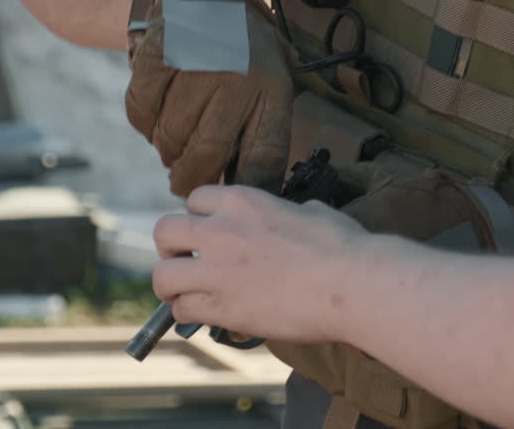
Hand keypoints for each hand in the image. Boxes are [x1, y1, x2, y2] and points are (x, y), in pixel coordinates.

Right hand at [125, 0, 294, 195]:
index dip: (247, 187)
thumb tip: (248, 194)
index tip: (233, 201)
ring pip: (170, 140)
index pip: (263, 158)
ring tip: (176, 143)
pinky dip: (145, 123)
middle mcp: (236, 77)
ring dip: (169, 151)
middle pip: (208, 156)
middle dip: (194, 178)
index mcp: (272, 88)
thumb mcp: (272, 84)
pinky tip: (159, 113)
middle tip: (185, 184)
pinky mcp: (156, 57)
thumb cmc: (243, 56)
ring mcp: (194, 65)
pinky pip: (141, 114)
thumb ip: (262, 133)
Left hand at [151, 184, 369, 341]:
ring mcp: (217, 270)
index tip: (207, 233)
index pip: (194, 199)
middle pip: (164, 231)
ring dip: (171, 285)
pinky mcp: (222, 307)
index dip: (199, 217)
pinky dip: (187, 314)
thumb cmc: (343, 247)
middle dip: (172, 248)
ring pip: (162, 275)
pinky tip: (204, 314)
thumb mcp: (311, 211)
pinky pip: (182, 310)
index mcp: (242, 201)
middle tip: (187, 262)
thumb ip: (288, 212)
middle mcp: (221, 230)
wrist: (351, 284)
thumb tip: (295, 218)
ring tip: (186, 293)